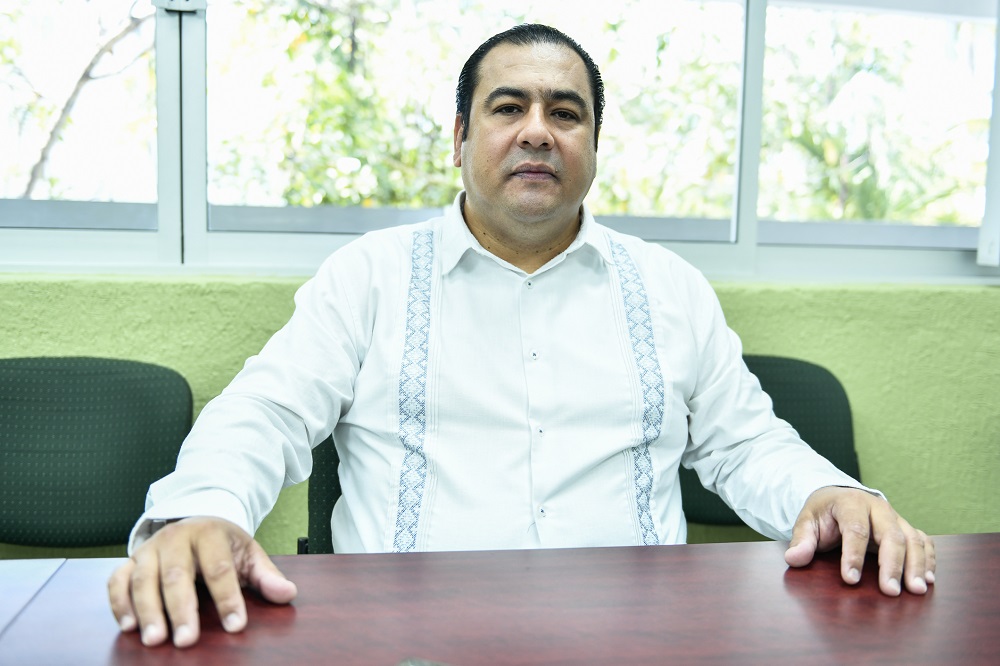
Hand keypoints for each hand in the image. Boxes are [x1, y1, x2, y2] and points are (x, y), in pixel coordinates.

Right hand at [107, 516, 296, 647]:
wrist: (195, 519)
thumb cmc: (223, 544)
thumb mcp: (248, 554)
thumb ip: (267, 575)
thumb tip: (287, 593)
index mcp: (210, 534)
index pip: (220, 568)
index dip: (228, 598)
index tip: (236, 626)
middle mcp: (176, 538)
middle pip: (177, 575)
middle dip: (181, 610)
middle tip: (185, 640)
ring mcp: (150, 549)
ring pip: (143, 579)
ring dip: (147, 610)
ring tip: (154, 640)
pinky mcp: (130, 560)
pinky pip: (117, 581)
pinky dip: (119, 603)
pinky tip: (128, 626)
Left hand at [784, 486, 934, 595]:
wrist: (839, 498)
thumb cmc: (823, 514)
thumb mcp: (806, 522)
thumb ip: (801, 540)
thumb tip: (794, 559)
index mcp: (850, 503)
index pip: (855, 529)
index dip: (853, 555)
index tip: (850, 580)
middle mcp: (878, 508)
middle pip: (891, 535)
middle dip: (892, 564)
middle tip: (891, 592)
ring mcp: (896, 517)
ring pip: (913, 539)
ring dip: (917, 565)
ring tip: (916, 590)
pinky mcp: (906, 528)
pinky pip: (924, 542)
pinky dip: (929, 560)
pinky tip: (928, 581)